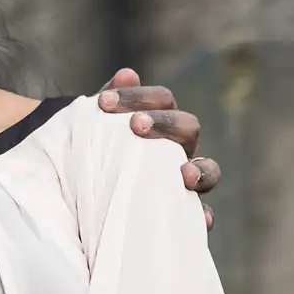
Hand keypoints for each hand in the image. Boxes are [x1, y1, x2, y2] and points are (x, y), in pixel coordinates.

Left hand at [99, 67, 221, 228]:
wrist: (85, 196)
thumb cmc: (96, 154)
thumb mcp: (97, 130)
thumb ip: (110, 103)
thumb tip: (127, 73)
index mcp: (160, 121)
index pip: (161, 100)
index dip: (138, 96)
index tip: (103, 102)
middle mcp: (178, 148)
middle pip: (188, 127)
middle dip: (165, 123)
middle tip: (136, 125)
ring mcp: (185, 179)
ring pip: (209, 170)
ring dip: (201, 170)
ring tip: (185, 174)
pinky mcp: (183, 213)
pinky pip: (200, 215)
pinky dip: (203, 216)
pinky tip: (200, 219)